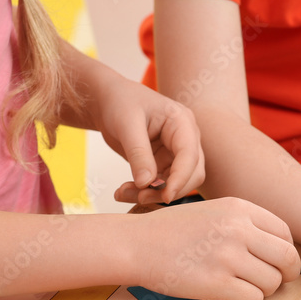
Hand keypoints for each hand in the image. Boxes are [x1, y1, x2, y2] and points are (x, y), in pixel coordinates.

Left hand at [92, 75, 204, 204]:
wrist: (109, 101)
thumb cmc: (120, 102)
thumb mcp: (126, 124)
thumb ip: (138, 153)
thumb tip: (146, 184)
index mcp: (182, 122)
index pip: (190, 156)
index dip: (181, 178)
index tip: (165, 196)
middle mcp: (185, 139)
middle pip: (191, 174)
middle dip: (167, 190)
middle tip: (139, 197)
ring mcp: (175, 154)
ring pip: (176, 184)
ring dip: (152, 195)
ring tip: (122, 193)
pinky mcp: (164, 165)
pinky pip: (160, 186)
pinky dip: (143, 192)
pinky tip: (124, 191)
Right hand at [130, 197, 300, 299]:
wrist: (136, 243)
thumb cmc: (171, 230)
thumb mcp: (212, 211)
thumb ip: (243, 224)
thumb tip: (276, 249)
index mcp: (239, 208)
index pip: (284, 233)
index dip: (285, 253)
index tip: (277, 263)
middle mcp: (238, 229)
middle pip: (287, 258)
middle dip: (285, 275)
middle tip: (273, 281)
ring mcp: (228, 256)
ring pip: (272, 283)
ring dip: (262, 291)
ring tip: (243, 288)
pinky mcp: (216, 282)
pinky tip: (232, 299)